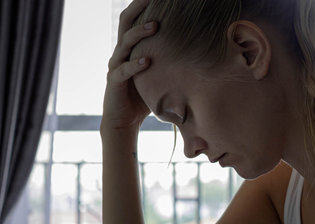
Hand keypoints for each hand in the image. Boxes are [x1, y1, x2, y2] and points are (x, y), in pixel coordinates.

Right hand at [102, 0, 156, 132]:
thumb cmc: (143, 96)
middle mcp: (120, 52)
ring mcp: (116, 65)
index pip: (134, 20)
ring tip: (155, 26)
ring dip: (140, 33)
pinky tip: (147, 61)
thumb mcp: (158, 75)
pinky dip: (135, 65)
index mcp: (130, 48)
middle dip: (138, 8)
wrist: (124, 120)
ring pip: (124, 43)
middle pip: (125, 23)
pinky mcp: (114, 82)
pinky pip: (124, 70)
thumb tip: (198, 57)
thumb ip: (169, 64)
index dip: (142, 6)